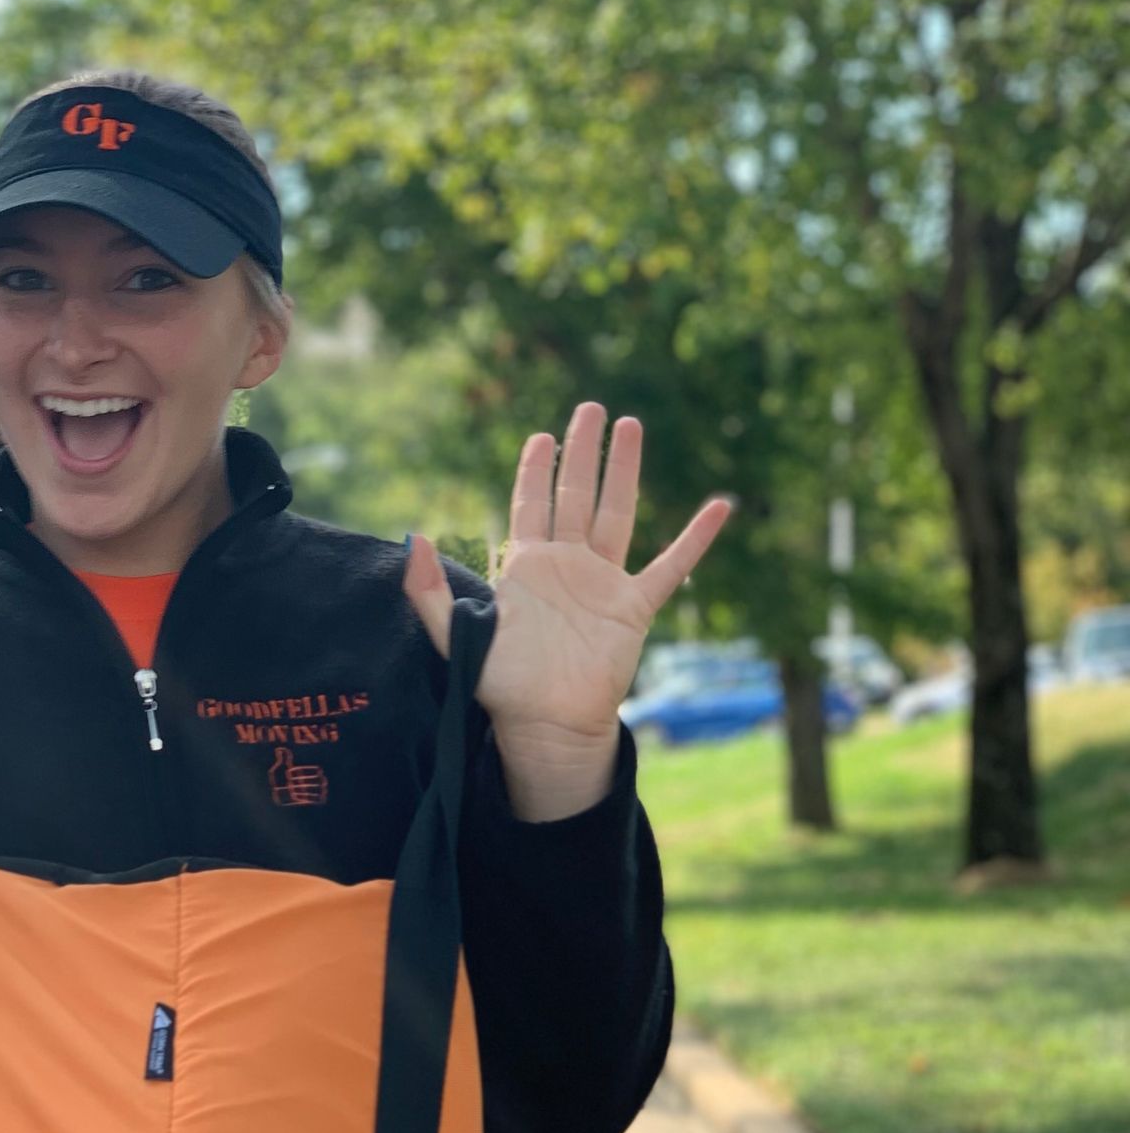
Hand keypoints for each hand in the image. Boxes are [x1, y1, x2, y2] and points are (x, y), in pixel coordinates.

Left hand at [404, 403, 731, 819]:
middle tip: (590, 409)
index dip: (535, 471)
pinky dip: (695, 538)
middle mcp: (567, 566)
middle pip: (576, 495)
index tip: (540, 436)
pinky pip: (671, 566)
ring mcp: (603, 583)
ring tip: (630, 425)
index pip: (531, 504)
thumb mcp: (455, 635)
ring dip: (624, 470)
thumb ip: (428, 591)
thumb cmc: (501, 686)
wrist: (546, 724)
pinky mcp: (634, 607)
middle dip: (581, 452)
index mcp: (527, 567)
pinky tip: (719, 507)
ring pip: (617, 513)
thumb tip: (413, 540)